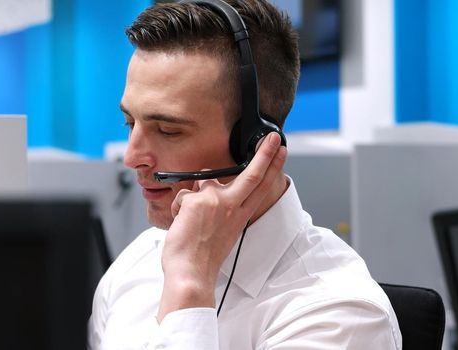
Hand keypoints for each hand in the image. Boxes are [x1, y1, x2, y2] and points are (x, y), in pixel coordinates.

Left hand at [157, 132, 287, 320]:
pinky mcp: (197, 201)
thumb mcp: (218, 231)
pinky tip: (180, 224)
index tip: (281, 152)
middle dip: (265, 154)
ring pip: (202, 183)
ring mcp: (216, 202)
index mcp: (239, 215)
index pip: (260, 187)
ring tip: (190, 221)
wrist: (190, 272)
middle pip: (252, 174)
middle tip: (274, 137)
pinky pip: (182, 196)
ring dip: (192, 198)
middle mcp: (231, 207)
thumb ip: (218, 207)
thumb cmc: (200, 257)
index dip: (272, 167)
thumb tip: (203, 188)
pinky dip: (176, 209)